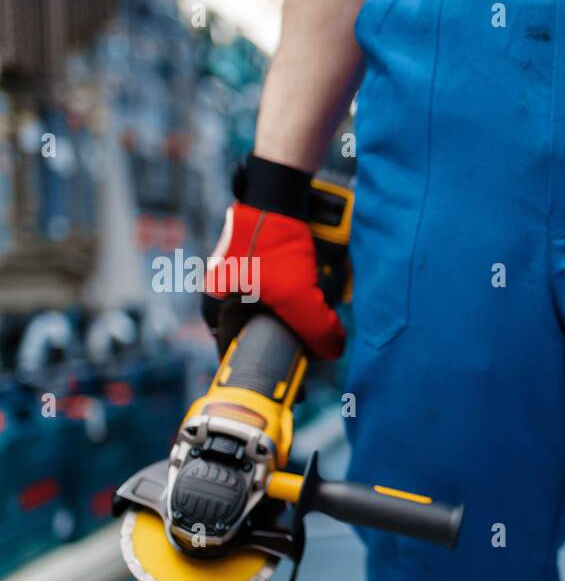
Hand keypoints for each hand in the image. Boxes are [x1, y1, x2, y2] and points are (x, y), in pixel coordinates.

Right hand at [203, 155, 344, 359]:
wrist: (275, 194)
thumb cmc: (273, 244)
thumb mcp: (300, 296)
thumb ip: (317, 330)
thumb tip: (331, 351)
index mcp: (217, 308)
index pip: (234, 355)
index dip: (261, 373)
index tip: (285, 385)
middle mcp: (221, 294)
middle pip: (256, 333)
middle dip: (285, 341)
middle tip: (307, 349)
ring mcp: (238, 277)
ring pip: (270, 310)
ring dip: (293, 313)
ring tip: (314, 309)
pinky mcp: (257, 262)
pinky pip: (280, 288)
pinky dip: (299, 292)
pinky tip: (316, 286)